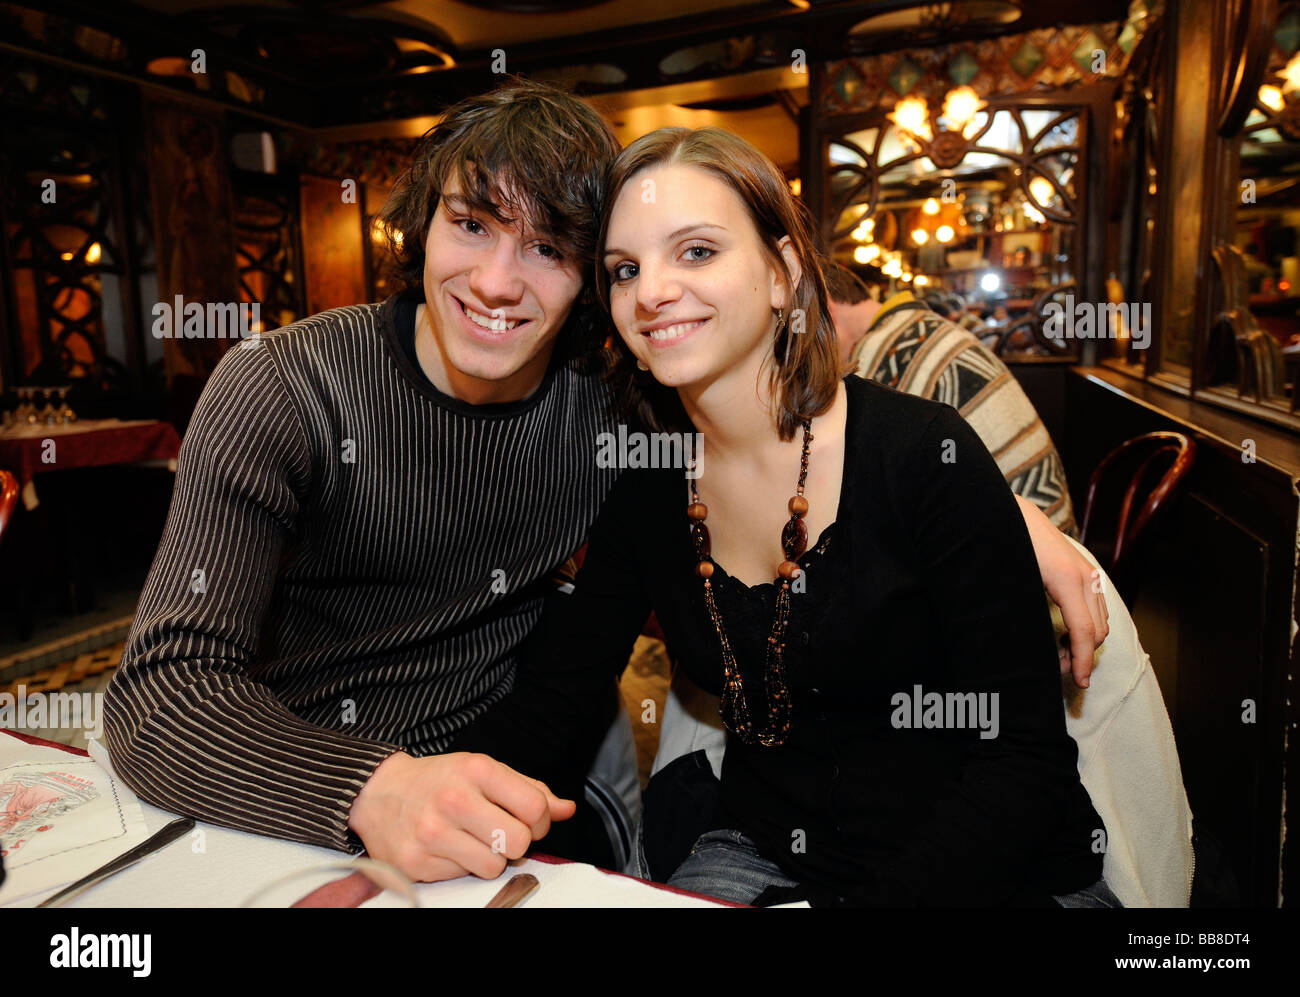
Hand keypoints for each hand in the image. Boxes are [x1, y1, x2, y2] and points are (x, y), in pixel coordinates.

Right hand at [347, 751, 575, 882]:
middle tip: (499, 833)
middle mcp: (455, 800)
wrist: (378, 793)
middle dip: (515, 842)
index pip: (535, 808)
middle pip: (518, 842)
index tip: (525, 819)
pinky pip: (462, 877)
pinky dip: (460, 866)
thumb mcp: (483, 771)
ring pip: (493, 867)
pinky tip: (447, 848)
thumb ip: (529, 790)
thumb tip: (566, 810)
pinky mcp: (416, 862)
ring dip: (489, 858)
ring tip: (471, 840)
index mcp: (477, 770)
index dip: (539, 821)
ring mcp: (433, 833)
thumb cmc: (439, 781)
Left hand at [1013, 495, 1108, 686]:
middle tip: (1056, 668)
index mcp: (1066, 580)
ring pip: (1102, 621)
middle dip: (1080, 655)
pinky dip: (1088, 625)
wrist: (1014, 513)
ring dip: (1085, 642)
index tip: (1079, 683)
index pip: (1084, 632)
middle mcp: (1085, 577)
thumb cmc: (1009, 546)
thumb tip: (1033, 644)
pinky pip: (1098, 607)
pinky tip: (1065, 633)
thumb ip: (1027, 611)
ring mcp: (1089, 573)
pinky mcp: (1087, 571)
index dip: (1082, 661)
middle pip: (1097, 631)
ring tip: (1058, 652)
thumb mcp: (1013, 580)